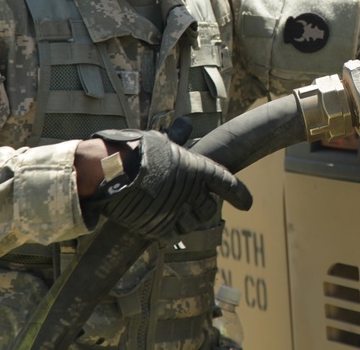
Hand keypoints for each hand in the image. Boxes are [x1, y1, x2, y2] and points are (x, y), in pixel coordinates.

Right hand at [83, 128, 251, 239]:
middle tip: (195, 204)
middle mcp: (192, 192)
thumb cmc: (136, 151)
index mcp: (197, 168)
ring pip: (193, 224)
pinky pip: (173, 235)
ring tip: (178, 213)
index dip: (239, 194)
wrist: (112, 171)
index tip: (247, 204)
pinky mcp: (159, 226)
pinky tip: (165, 224)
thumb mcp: (160, 140)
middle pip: (209, 208)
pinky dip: (171, 231)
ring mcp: (177, 211)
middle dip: (205, 207)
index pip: (225, 182)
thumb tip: (185, 123)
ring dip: (189, 220)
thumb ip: (177, 137)